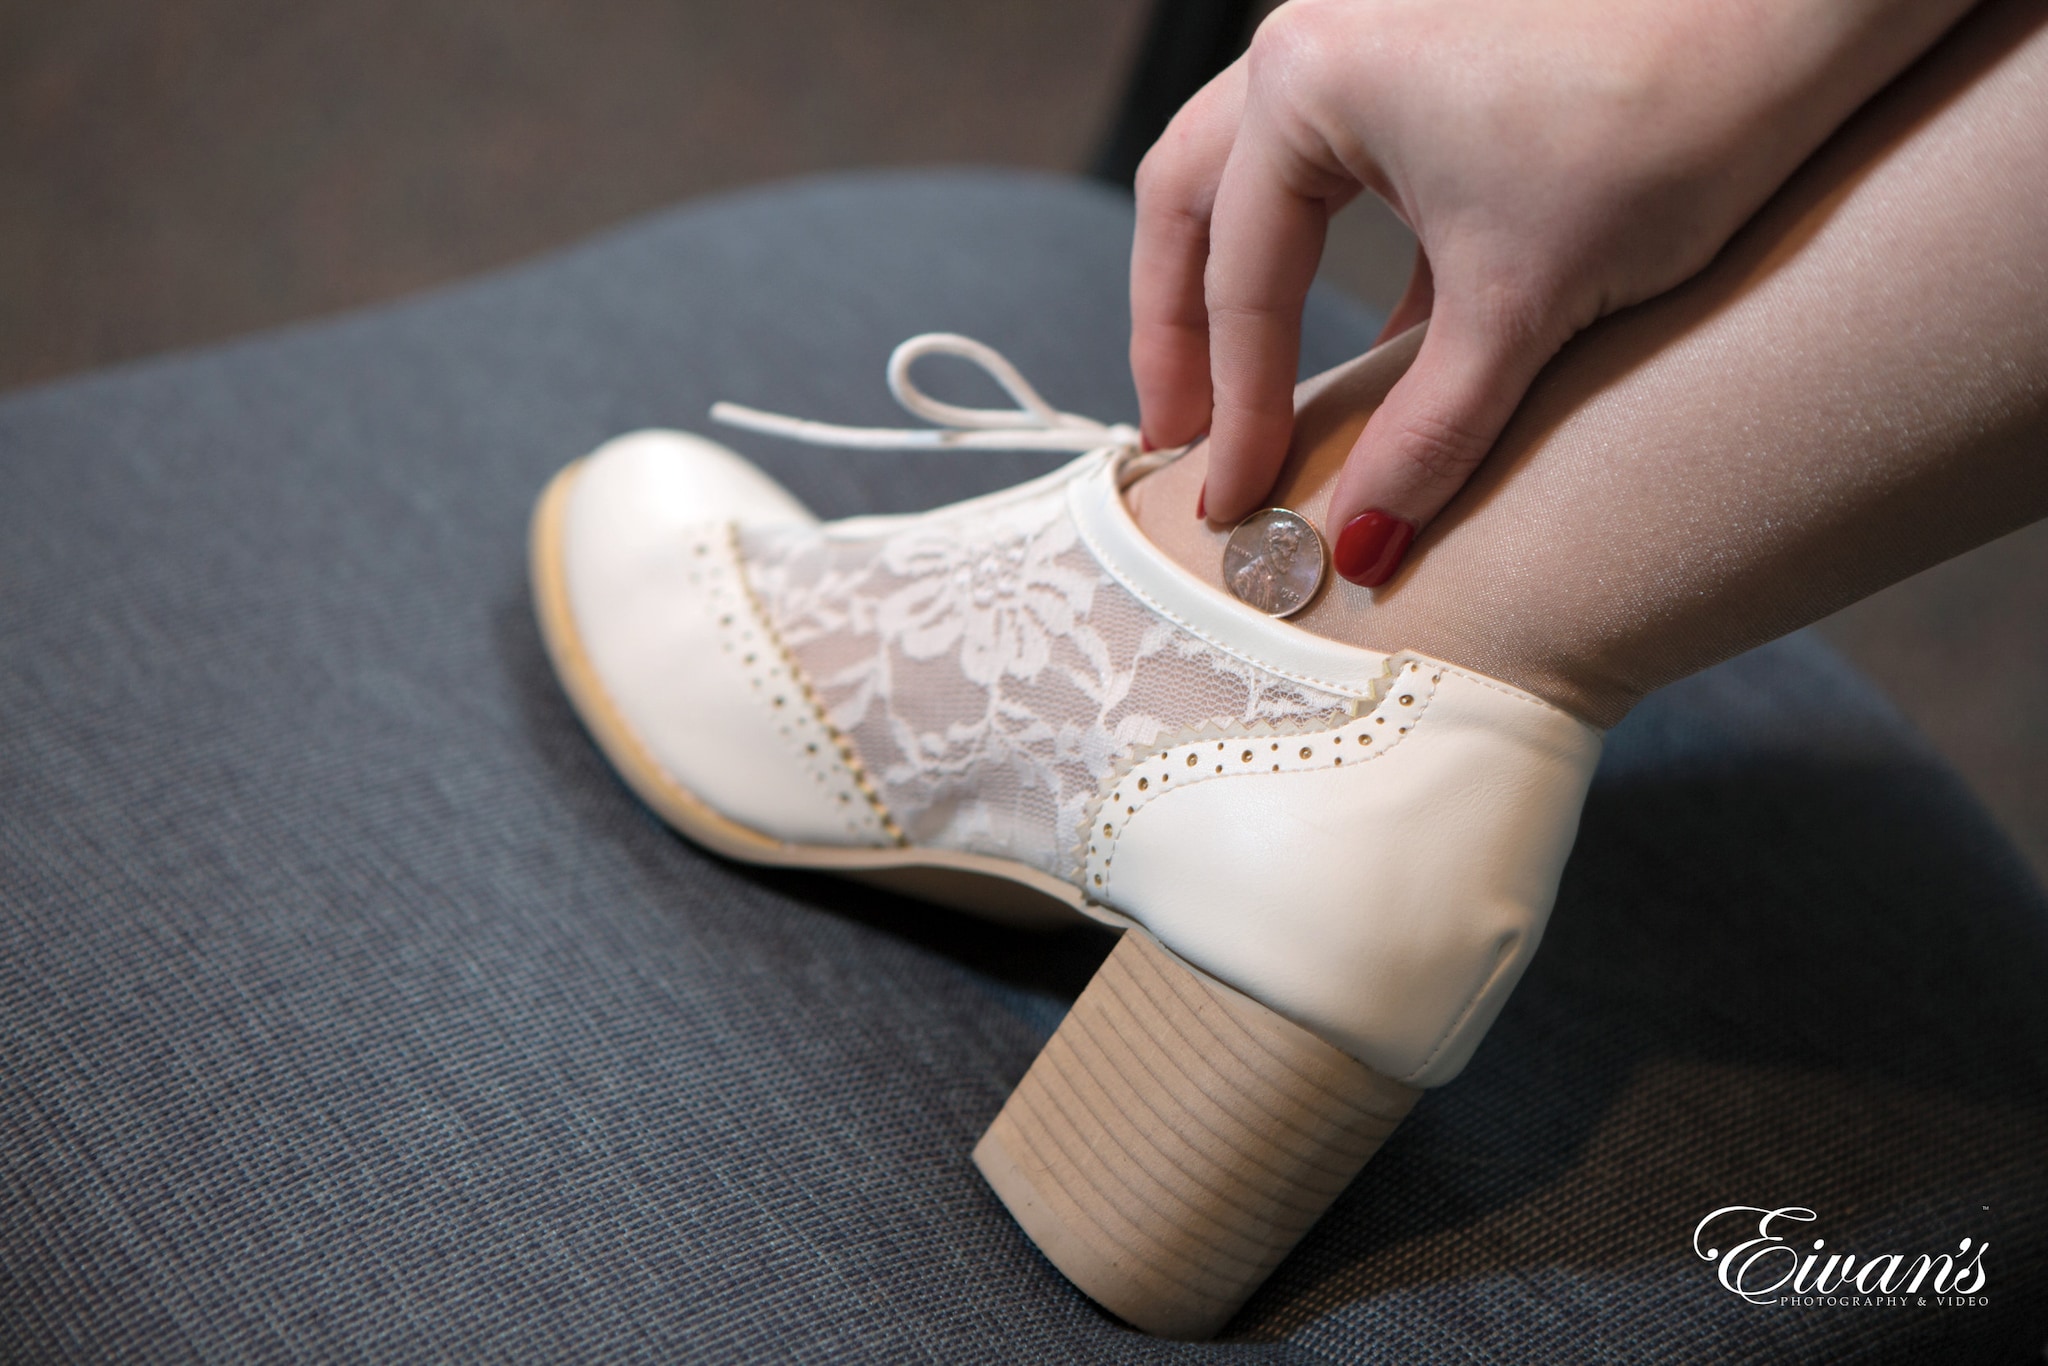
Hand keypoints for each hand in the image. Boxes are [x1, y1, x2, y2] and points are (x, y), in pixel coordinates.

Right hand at [1131, 0, 1973, 583]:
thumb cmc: (1666, 122)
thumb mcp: (1523, 306)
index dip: (1235, 412)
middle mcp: (1314, 42)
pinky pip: (1335, 168)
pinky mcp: (1431, 58)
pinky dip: (1321, 257)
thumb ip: (1427, 435)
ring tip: (1233, 395)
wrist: (1807, 11)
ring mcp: (1369, 36)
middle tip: (1180, 442)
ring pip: (1253, 180)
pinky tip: (1365, 351)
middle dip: (1178, 333)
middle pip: (1191, 205)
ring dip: (1234, 288)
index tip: (1235, 505)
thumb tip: (1356, 544)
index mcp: (1307, 84)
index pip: (1239, 281)